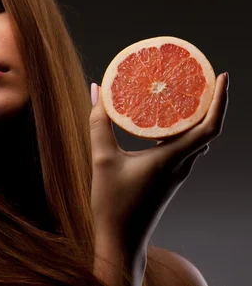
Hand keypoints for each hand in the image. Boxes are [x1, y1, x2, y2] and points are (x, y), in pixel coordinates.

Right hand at [89, 72, 228, 256]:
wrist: (120, 240)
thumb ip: (99, 123)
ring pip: (195, 140)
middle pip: (207, 130)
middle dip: (209, 102)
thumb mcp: (102, 159)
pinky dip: (179, 131)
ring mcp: (176, 173)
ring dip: (195, 117)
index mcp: (172, 159)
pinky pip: (182, 148)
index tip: (221, 76)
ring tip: (182, 95)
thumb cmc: (113, 204)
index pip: (210, 127)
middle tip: (198, 77)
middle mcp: (181, 165)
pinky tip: (161, 123)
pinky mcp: (168, 178)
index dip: (221, 100)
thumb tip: (96, 91)